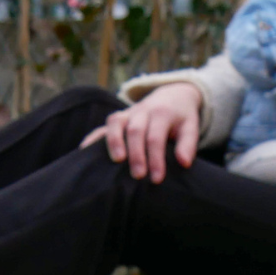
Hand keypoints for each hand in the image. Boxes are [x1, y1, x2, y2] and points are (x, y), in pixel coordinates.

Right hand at [80, 81, 201, 182]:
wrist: (172, 95)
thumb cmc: (182, 118)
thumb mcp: (191, 127)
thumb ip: (188, 144)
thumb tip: (184, 162)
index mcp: (161, 113)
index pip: (156, 137)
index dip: (156, 158)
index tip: (157, 179)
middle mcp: (142, 111)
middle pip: (135, 131)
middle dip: (136, 154)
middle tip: (138, 176)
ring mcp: (128, 113)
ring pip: (116, 123)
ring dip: (114, 142)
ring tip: (116, 161)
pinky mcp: (118, 118)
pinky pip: (103, 126)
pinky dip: (93, 137)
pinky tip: (84, 151)